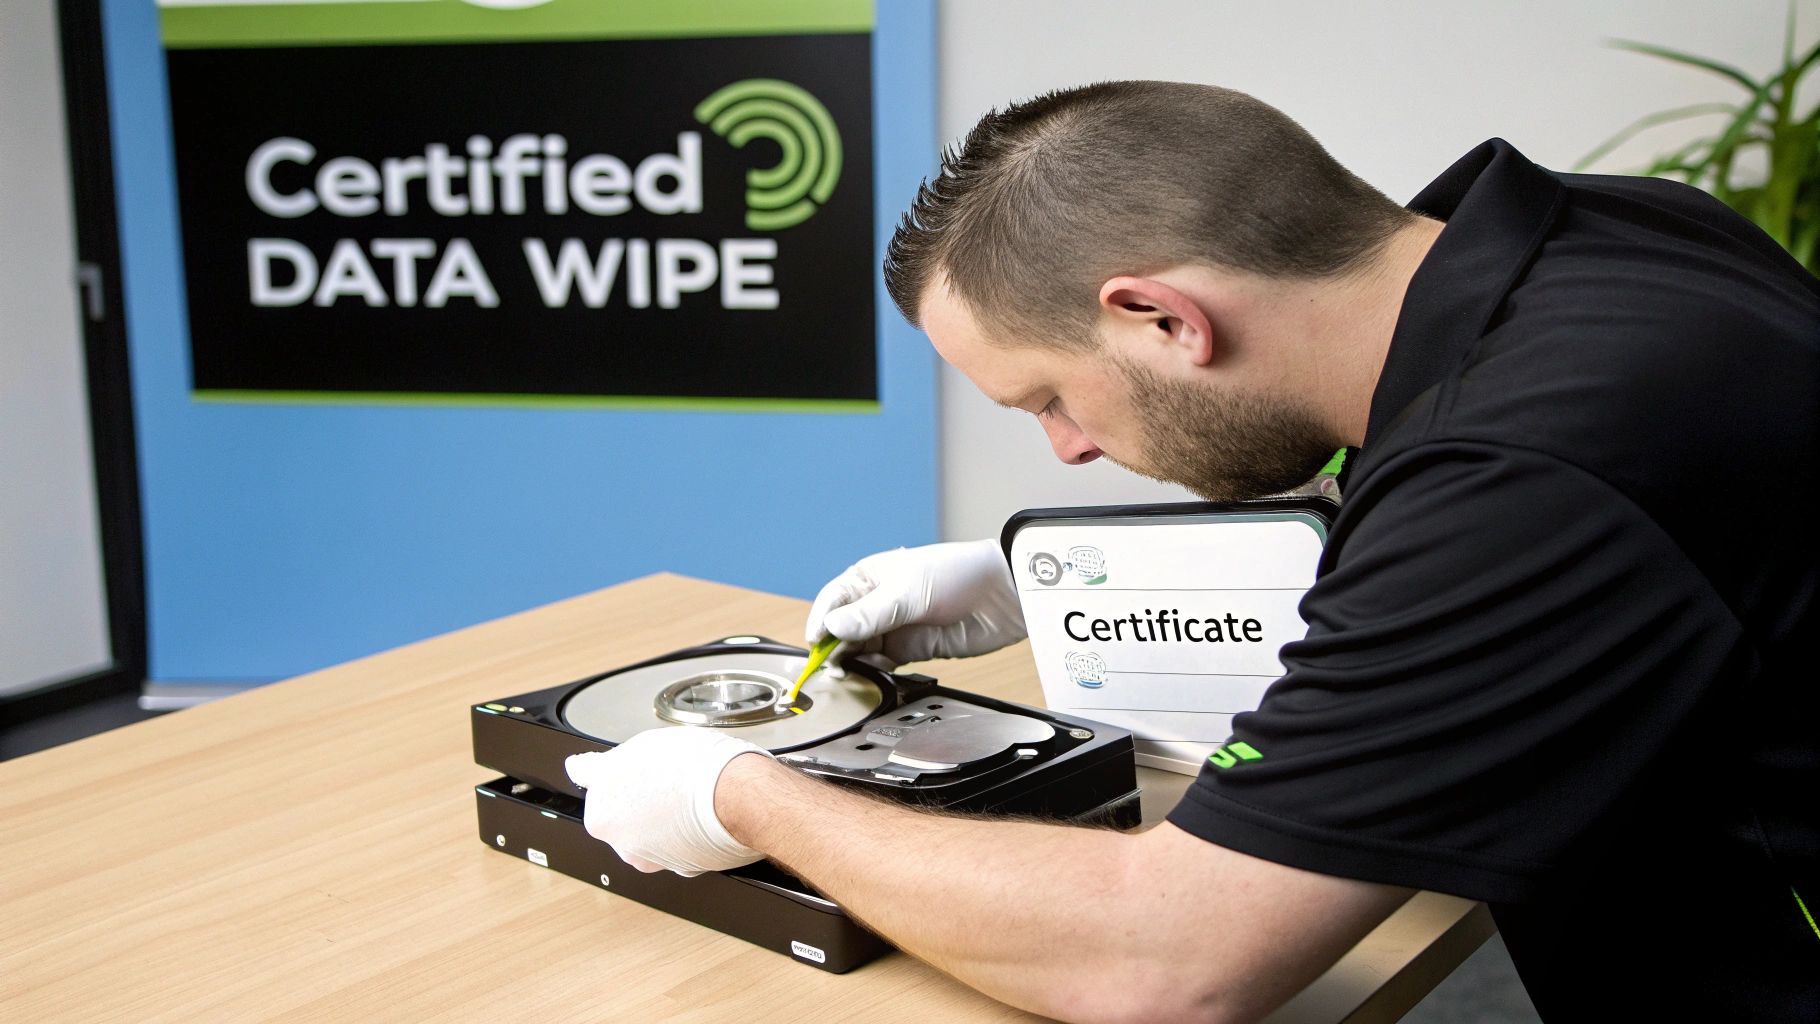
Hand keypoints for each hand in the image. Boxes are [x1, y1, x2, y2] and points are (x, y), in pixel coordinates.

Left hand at [564, 727, 773, 875]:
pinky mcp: (687, 869)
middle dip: (643, 799)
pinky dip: (690, 834)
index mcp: (603, 815)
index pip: (595, 788)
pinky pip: (682, 847)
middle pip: (627, 814)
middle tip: (668, 776)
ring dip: (667, 819)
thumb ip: (603, 764)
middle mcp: (624, 844)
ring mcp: (656, 860)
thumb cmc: (694, 769)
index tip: (608, 773)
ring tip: (691, 793)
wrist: (740, 796)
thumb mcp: (639, 747)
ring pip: (655, 834)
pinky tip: (705, 812)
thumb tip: (580, 767)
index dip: (608, 775)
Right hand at [805, 539, 1026, 670]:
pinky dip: (872, 672)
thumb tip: (833, 628)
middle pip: (842, 629)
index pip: (834, 600)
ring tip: (848, 674)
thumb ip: (871, 614)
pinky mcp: (910, 649)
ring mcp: (893, 627)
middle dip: (833, 647)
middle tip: (829, 666)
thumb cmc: (957, 574)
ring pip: (859, 649)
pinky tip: (870, 676)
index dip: (821, 620)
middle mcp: (877, 602)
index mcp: (870, 577)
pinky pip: (881, 664)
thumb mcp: (908, 591)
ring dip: (851, 662)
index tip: (816, 641)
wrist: (1002, 595)